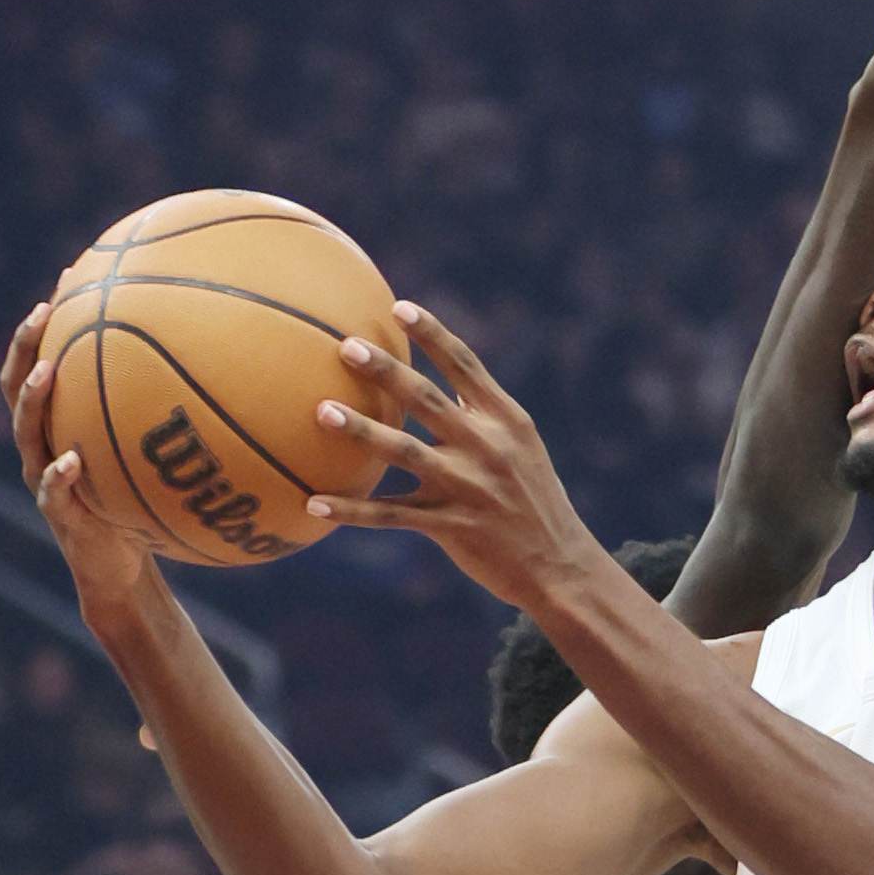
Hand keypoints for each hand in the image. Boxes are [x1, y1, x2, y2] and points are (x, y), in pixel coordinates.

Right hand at [2, 304, 152, 616]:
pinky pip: (53, 491)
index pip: (43, 363)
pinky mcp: (60, 515)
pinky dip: (60, 474)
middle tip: (44, 312)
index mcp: (62, 425)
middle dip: (26, 346)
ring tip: (46, 372)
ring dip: (34, 400)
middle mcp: (45, 444)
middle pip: (18, 386)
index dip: (50, 324)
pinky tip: (72, 460)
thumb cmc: (144, 506)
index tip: (67, 278)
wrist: (123, 568)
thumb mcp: (156, 460)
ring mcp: (46, 478)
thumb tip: (228, 375)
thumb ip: (170, 423)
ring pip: (27, 432)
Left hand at [306, 302, 594, 606]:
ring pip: (406, 453)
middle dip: (386, 371)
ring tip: (322, 411)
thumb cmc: (534, 502)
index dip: (432, 335)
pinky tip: (314, 504)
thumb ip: (484, 417)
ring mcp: (469, 488)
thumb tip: (443, 383)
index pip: (466, 367)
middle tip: (345, 346)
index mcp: (507, 421)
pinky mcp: (453, 527)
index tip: (399, 308)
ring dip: (362, 431)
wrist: (559, 566)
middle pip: (428, 400)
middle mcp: (488, 448)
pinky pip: (393, 515)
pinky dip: (352, 510)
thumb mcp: (523, 449)